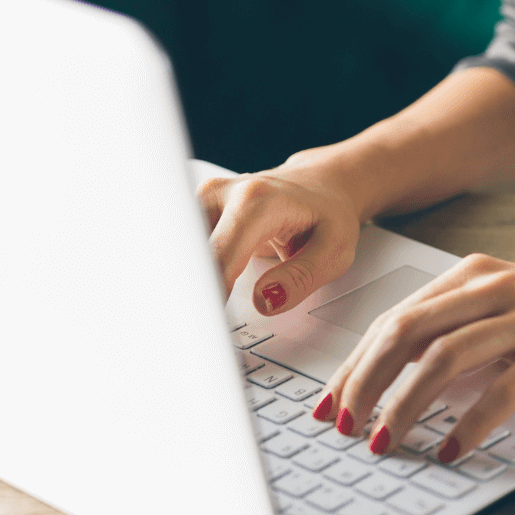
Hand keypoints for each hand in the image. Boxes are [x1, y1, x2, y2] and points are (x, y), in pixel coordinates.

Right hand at [197, 156, 366, 315]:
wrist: (322, 185)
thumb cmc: (329, 215)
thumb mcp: (334, 251)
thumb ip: (299, 278)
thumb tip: (264, 300)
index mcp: (256, 202)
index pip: (217, 258)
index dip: (208, 296)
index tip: (209, 326)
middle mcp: (222, 193)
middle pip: (188, 253)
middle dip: (190, 292)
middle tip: (199, 329)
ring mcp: (204, 198)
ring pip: (179, 251)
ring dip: (188, 283)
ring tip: (198, 316)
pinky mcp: (195, 209)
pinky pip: (184, 247)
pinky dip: (190, 272)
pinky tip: (201, 292)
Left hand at [308, 253, 514, 462]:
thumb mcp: (513, 305)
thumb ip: (461, 326)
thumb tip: (395, 375)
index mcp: (477, 276)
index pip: (396, 318)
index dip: (354, 364)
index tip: (330, 403)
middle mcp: (498, 289)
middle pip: (407, 333)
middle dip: (365, 384)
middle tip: (345, 426)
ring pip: (446, 358)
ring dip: (405, 405)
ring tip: (386, 442)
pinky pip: (506, 388)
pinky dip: (472, 422)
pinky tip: (454, 448)